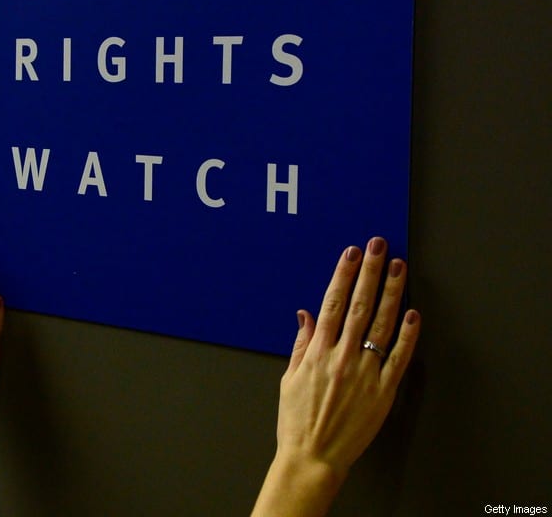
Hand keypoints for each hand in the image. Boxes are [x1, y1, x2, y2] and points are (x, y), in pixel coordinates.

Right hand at [252, 236, 420, 516]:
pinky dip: (408, 336)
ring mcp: (365, 374)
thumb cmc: (297, 420)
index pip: (333, 303)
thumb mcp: (289, 378)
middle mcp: (342, 358)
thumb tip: (306, 315)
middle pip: (360, 306)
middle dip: (371, 272)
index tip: (351, 254)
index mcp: (317, 353)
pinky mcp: (383, 393)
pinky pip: (399, 359)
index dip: (343, 275)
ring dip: (392, 293)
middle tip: (379, 247)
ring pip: (382, 325)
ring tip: (400, 268)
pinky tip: (414, 314)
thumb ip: (301, 344)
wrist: (313, 456)